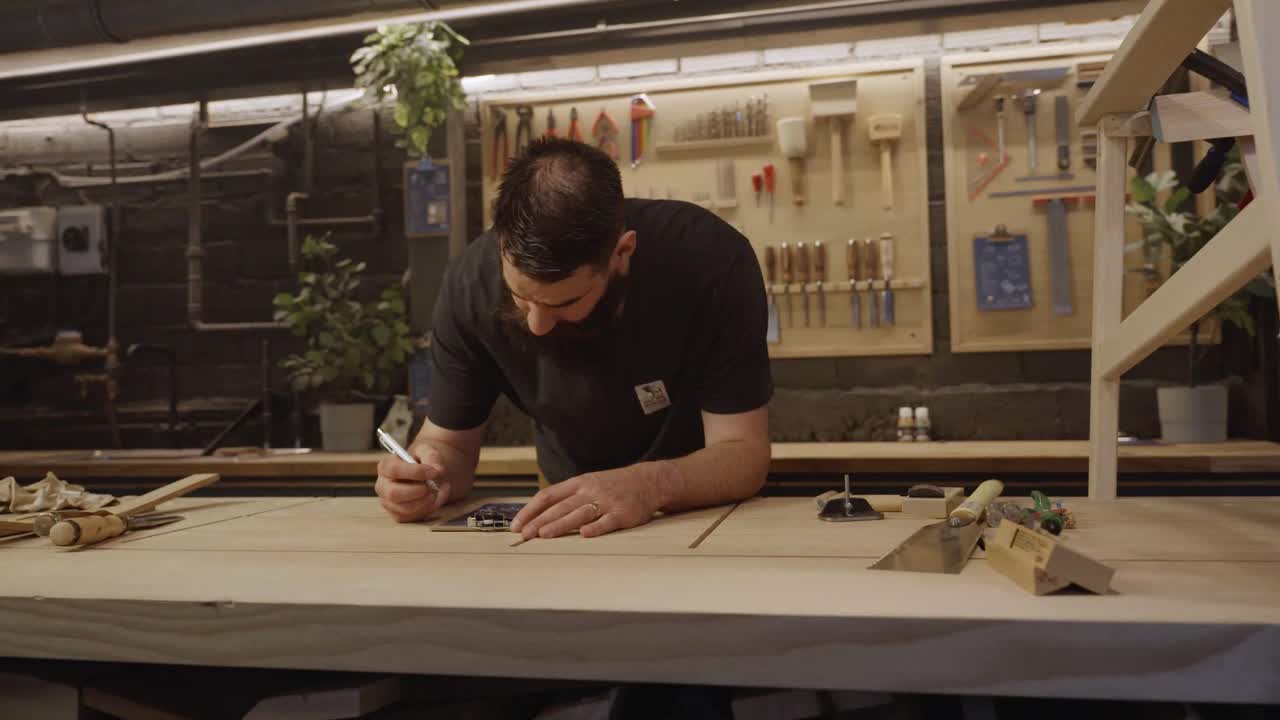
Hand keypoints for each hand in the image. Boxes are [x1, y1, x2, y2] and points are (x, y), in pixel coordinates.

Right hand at [375, 448, 450, 522]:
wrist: (426, 475)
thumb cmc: (422, 462)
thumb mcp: (427, 452)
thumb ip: (432, 457)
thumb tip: (438, 470)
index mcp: (386, 466)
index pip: (394, 470)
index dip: (416, 472)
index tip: (434, 472)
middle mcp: (383, 486)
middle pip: (394, 494)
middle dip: (418, 491)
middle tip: (433, 486)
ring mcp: (388, 503)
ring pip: (405, 509)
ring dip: (427, 501)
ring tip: (438, 490)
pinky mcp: (398, 515)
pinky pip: (413, 517)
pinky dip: (429, 509)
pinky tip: (436, 498)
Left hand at [510, 465, 664, 539]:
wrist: (648, 481)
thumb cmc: (613, 486)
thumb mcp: (589, 484)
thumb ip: (568, 497)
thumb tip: (539, 515)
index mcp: (578, 483)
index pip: (548, 496)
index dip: (531, 510)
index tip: (517, 524)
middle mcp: (590, 491)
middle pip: (561, 506)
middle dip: (540, 520)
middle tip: (525, 534)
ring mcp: (607, 501)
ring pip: (580, 513)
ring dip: (561, 524)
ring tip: (544, 535)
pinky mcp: (623, 513)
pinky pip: (608, 521)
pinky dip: (596, 527)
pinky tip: (585, 534)